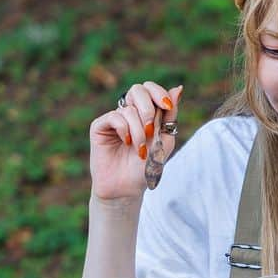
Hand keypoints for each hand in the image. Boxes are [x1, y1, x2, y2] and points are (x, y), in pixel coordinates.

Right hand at [89, 82, 183, 202]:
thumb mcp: (164, 140)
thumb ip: (170, 115)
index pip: (150, 89)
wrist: (127, 189)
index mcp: (145, 112)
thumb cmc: (146, 167)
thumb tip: (178, 88)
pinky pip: (114, 117)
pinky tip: (126, 143)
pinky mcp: (99, 127)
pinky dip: (124, 129)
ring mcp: (113, 118)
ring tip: (140, 150)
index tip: (168, 107)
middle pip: (138, 90)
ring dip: (139, 131)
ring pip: (129, 109)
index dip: (159, 93)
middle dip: (148, 110)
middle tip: (151, 131)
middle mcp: (128, 112)